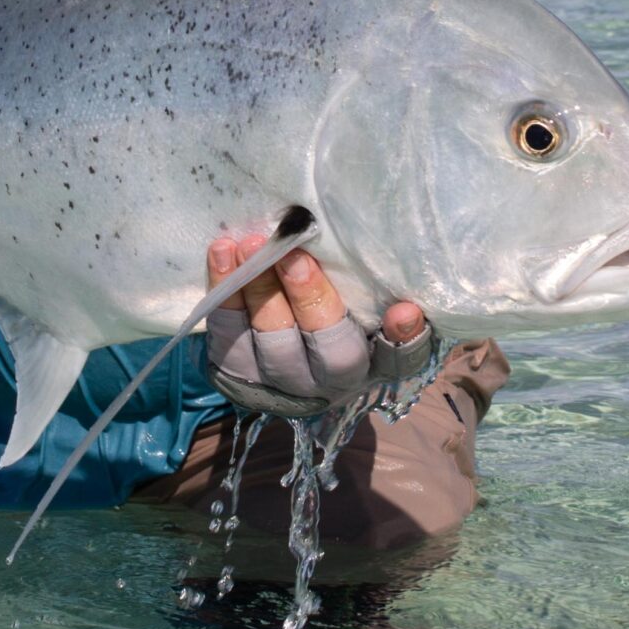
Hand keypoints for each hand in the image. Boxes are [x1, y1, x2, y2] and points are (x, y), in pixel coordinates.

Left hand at [203, 232, 429, 415]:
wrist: (283, 344)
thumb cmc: (340, 318)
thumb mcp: (370, 316)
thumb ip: (390, 313)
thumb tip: (406, 310)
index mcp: (361, 369)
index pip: (387, 360)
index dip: (398, 340)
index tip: (404, 309)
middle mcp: (317, 385)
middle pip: (313, 346)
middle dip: (302, 296)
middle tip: (292, 250)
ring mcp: (271, 381)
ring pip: (262, 340)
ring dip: (253, 289)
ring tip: (248, 244)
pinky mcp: (232, 370)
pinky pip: (224, 333)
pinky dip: (222, 291)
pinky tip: (222, 252)